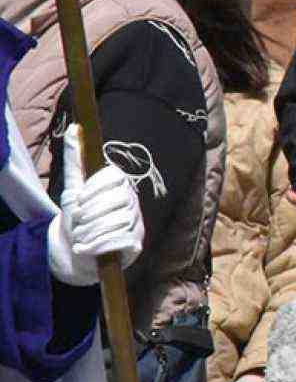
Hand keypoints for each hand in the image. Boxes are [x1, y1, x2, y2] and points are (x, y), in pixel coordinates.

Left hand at [47, 126, 144, 285]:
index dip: (94, 190)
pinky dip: (98, 246)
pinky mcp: (136, 244)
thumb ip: (76, 160)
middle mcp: (132, 201)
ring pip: (117, 222)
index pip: (115, 177)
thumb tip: (75, 128)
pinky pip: (121, 240)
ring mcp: (136, 222)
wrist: (72, 254)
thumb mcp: (73, 188)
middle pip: (116, 201)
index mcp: (120, 185)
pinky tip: (86, 249)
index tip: (78, 201)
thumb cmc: (75, 218)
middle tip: (77, 224)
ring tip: (79, 239)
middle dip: (89, 215)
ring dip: (90, 233)